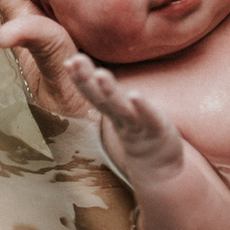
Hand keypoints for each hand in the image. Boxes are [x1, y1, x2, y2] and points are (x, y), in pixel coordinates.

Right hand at [65, 54, 185, 180]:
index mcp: (114, 111)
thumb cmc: (144, 134)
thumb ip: (114, 95)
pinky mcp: (158, 131)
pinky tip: (134, 95)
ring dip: (109, 91)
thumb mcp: (127, 113)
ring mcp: (139, 126)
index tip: (68, 60)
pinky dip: (142, 107)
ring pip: (121, 108)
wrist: (162, 170)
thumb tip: (100, 72)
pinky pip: (149, 118)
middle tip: (74, 60)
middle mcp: (122, 118)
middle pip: (101, 98)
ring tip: (100, 74)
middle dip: (86, 79)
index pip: (94, 93)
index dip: (80, 78)